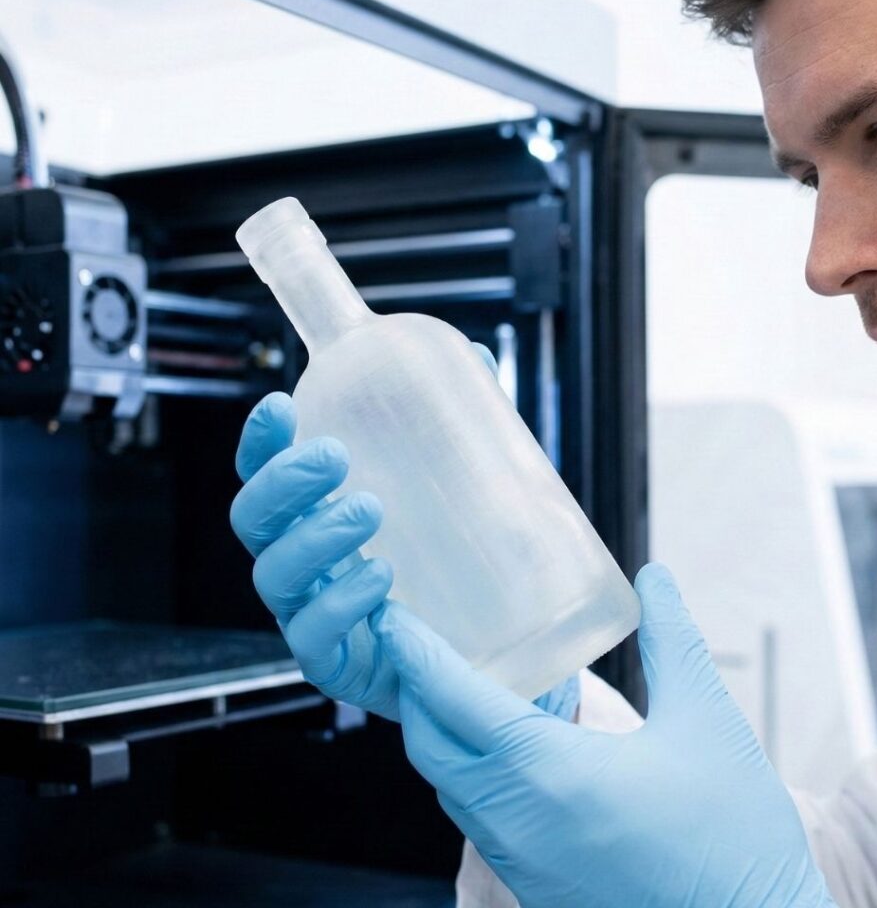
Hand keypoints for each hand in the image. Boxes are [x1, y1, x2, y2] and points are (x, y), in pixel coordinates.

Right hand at [229, 342, 578, 722]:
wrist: (482, 645)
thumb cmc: (449, 553)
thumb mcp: (454, 482)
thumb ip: (455, 423)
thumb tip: (475, 355)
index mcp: (315, 510)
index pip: (265, 470)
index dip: (260, 440)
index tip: (279, 405)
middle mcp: (302, 558)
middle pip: (255, 519)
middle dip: (284, 481)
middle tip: (334, 456)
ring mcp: (312, 611)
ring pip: (276, 574)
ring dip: (315, 536)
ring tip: (369, 510)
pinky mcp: (336, 660)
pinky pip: (313, 636)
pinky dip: (340, 603)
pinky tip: (380, 579)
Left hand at [373, 563, 834, 907]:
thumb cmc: (734, 836)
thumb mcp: (707, 719)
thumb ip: (673, 638)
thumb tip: (656, 577)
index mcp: (550, 773)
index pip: (454, 701)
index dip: (417, 653)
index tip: (394, 617)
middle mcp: (517, 822)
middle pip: (430, 746)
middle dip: (413, 690)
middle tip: (416, 642)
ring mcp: (521, 863)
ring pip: (448, 787)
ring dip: (439, 733)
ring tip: (455, 684)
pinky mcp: (536, 889)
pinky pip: (476, 819)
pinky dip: (467, 772)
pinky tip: (502, 747)